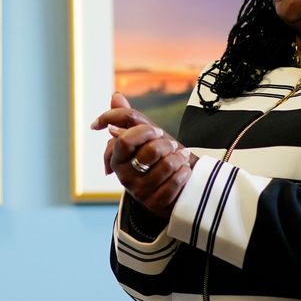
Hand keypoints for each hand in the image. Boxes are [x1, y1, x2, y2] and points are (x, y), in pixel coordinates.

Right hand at [90, 92, 197, 218]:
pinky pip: (177, 181)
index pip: (124, 141)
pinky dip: (185, 172)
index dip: (144, 132)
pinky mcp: (156, 204)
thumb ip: (128, 118)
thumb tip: (115, 96)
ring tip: (179, 158)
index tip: (155, 130)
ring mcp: (140, 192)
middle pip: (151, 150)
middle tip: (171, 146)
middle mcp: (124, 177)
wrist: (172, 186)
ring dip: (179, 158)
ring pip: (167, 165)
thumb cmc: (157, 159)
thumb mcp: (144, 137)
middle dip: (167, 144)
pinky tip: (184, 171)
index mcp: (117, 159)